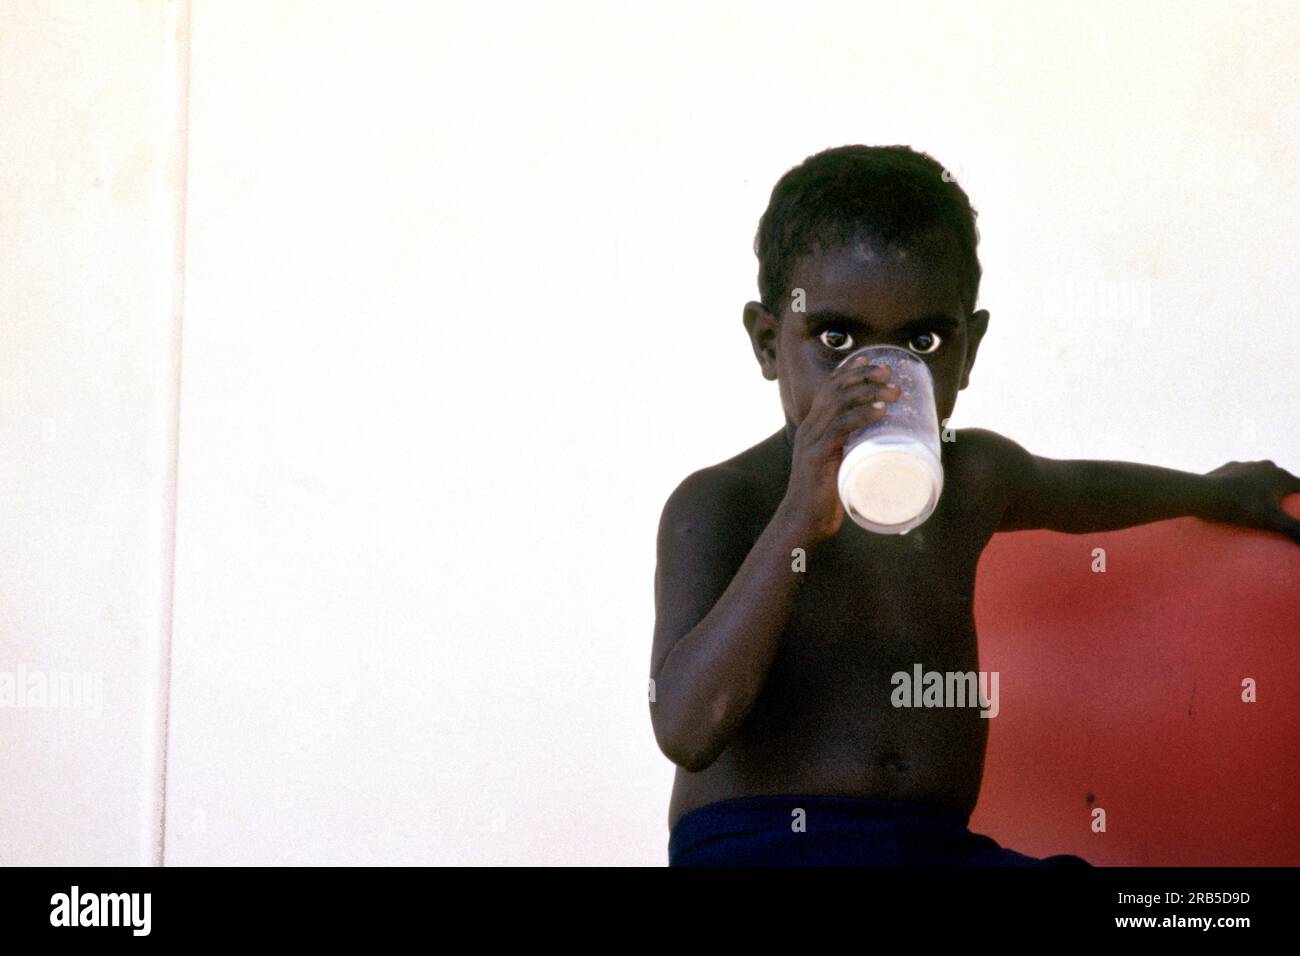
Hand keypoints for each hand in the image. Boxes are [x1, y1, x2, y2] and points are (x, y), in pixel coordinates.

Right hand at [779, 354, 901, 543]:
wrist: (803, 521)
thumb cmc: (824, 497)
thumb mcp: (838, 465)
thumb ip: (852, 451)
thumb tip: (884, 445)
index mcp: (812, 427)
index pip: (828, 388)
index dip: (848, 370)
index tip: (871, 358)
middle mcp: (809, 429)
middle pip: (834, 389)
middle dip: (862, 375)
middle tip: (888, 372)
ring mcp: (812, 442)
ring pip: (839, 404)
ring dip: (869, 393)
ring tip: (894, 391)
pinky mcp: (818, 457)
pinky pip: (840, 428)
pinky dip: (861, 416)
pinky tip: (879, 411)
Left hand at [1203, 459, 1299, 544]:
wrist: (1204, 493)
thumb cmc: (1241, 508)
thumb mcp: (1272, 521)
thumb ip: (1294, 530)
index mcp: (1280, 476)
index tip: (1296, 508)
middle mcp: (1266, 466)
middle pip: (1281, 481)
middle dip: (1283, 493)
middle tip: (1282, 509)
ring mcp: (1245, 465)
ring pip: (1259, 478)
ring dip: (1262, 489)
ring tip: (1258, 504)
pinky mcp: (1227, 468)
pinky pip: (1239, 479)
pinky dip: (1241, 487)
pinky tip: (1236, 499)